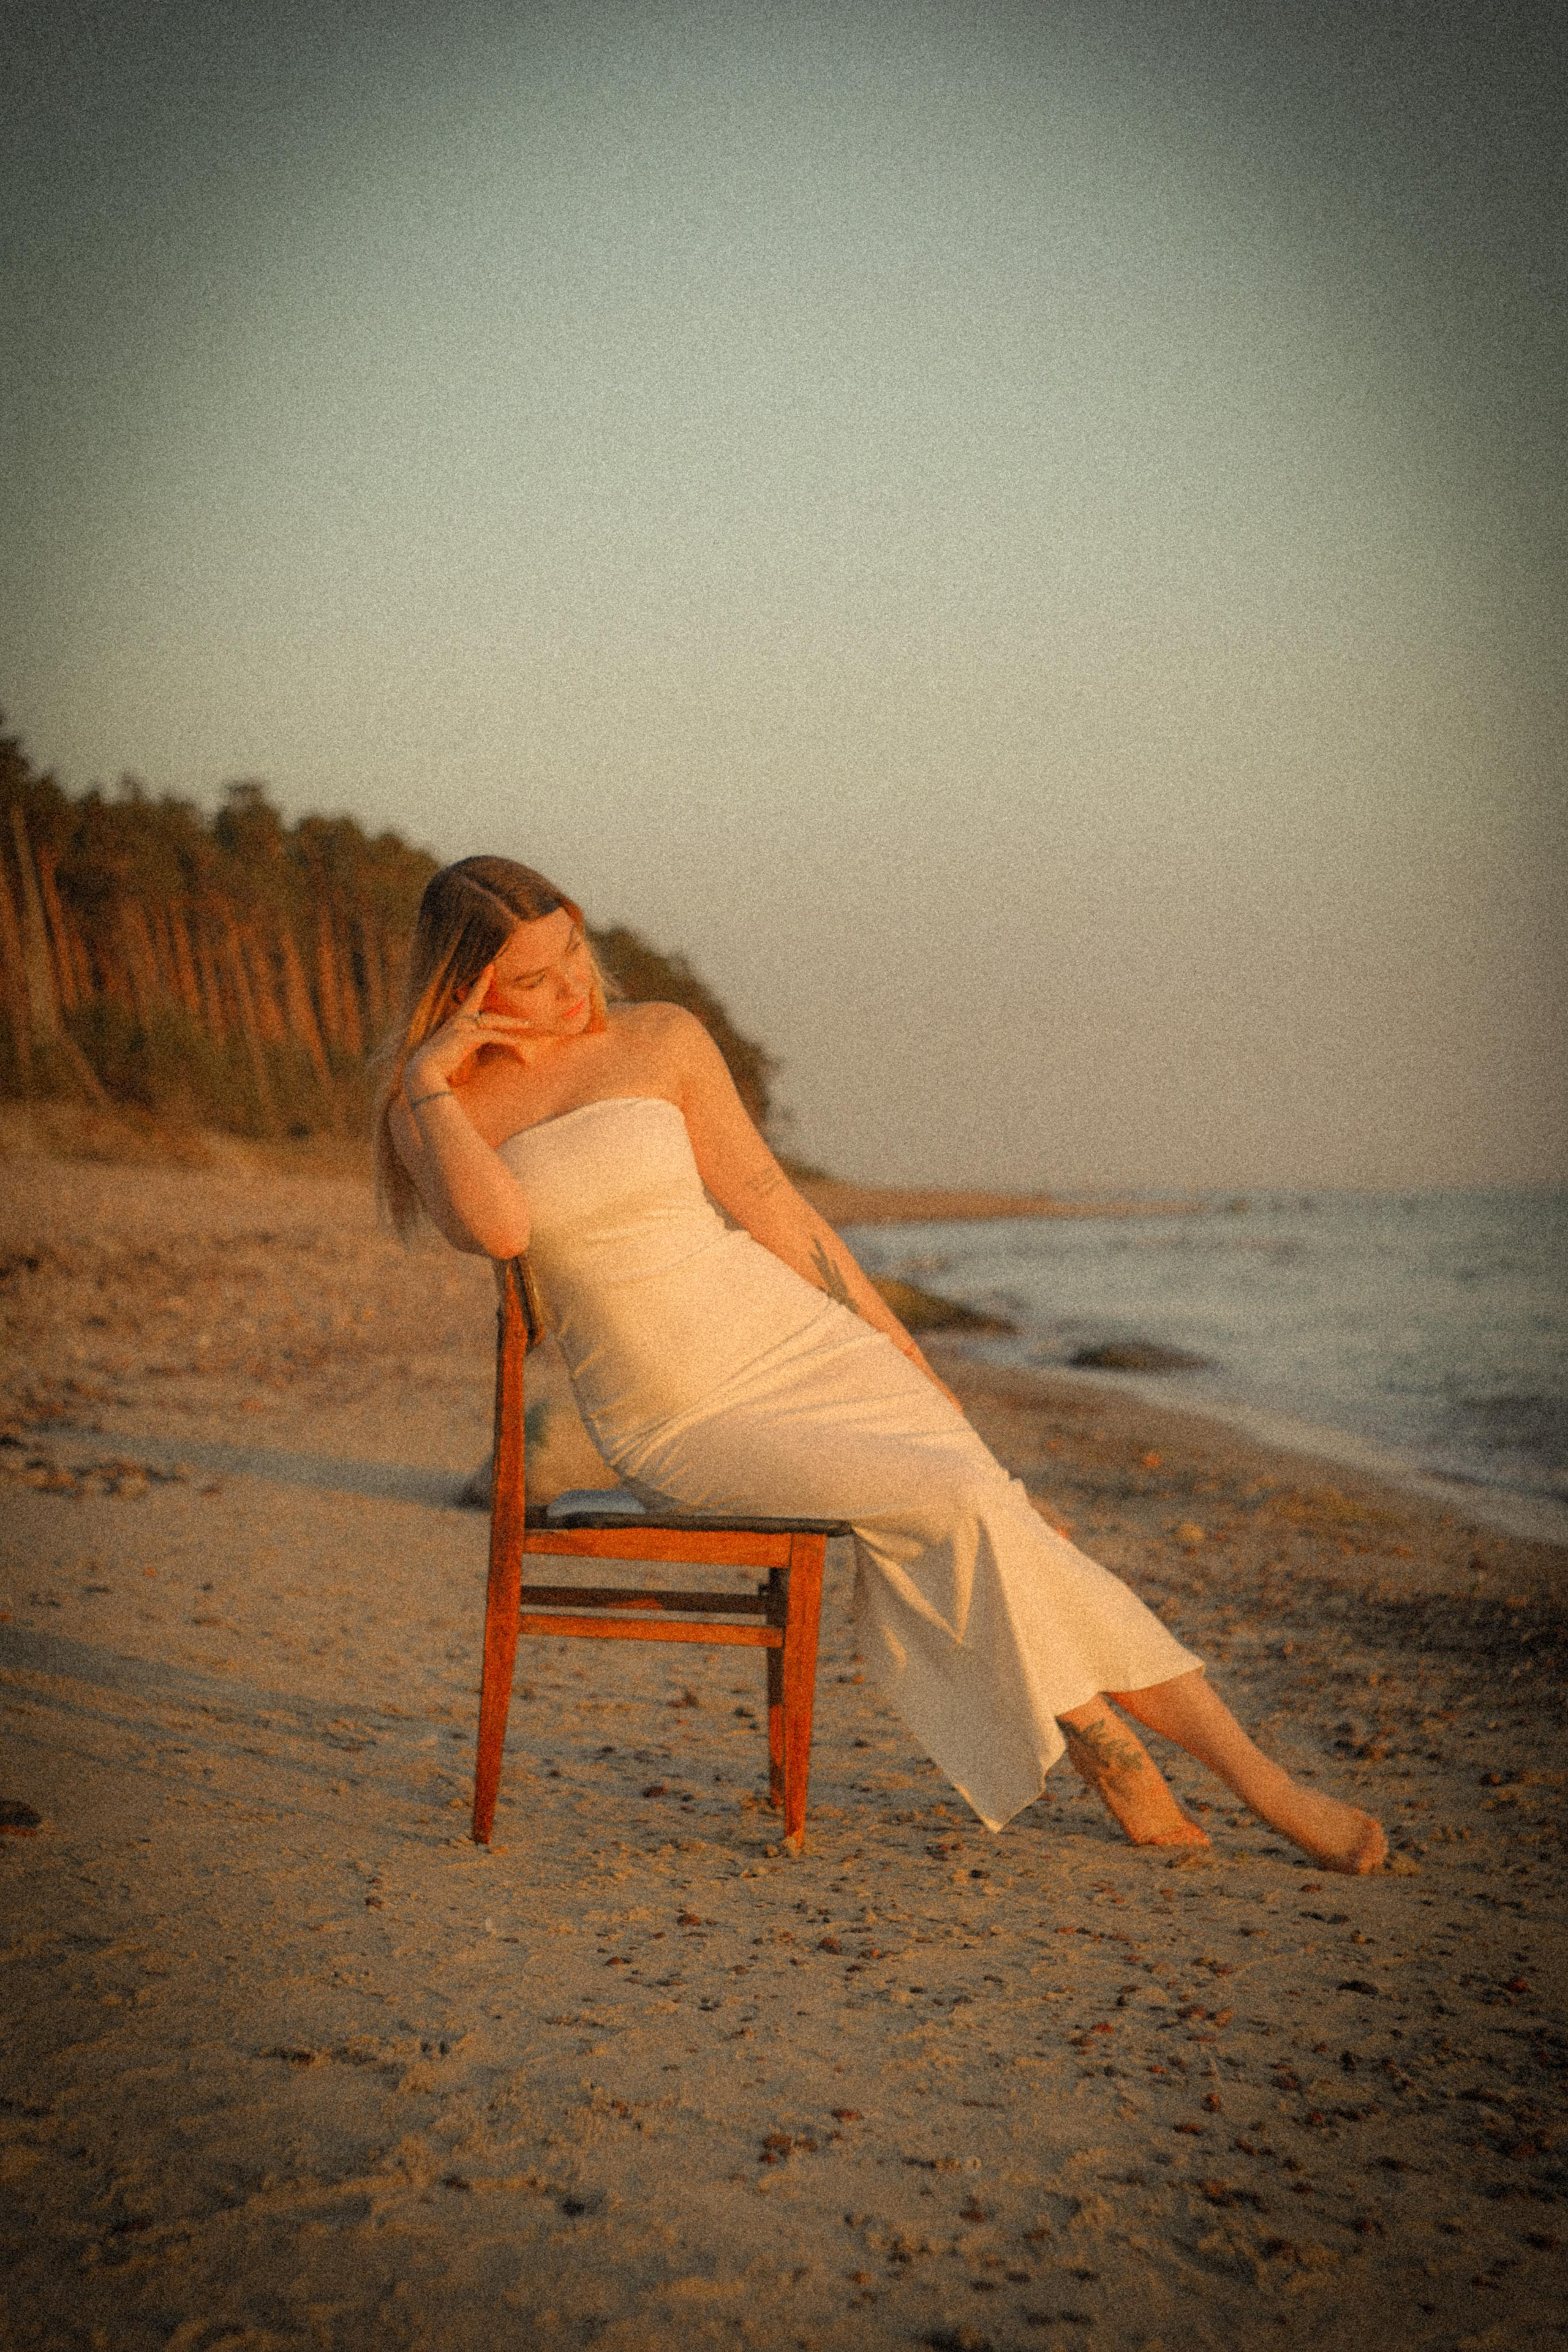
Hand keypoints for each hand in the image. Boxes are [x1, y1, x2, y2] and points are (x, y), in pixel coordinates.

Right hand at [404, 962, 537, 1097]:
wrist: (424, 1069)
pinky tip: (518, 1041)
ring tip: (527, 1024)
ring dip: (512, 1023)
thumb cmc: (437, 1061)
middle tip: (496, 970)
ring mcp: (462, 1027)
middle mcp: (459, 1020)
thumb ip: (463, 1039)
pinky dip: (506, 1038)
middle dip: (490, 989)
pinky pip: (491, 1035)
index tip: (489, 968)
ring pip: (492, 1020)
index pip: (470, 997)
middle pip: (481, 1003)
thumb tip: (472, 1040)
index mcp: (456, 1020)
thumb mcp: (452, 1046)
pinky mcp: (466, 1037)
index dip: (480, 982)